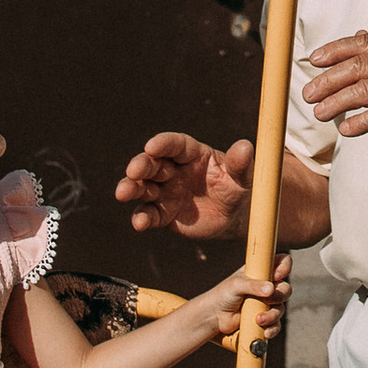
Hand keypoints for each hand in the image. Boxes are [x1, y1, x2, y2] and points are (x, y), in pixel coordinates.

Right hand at [116, 131, 252, 240]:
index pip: (175, 145)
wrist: (235, 217)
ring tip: (122, 193)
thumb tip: (245, 146)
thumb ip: (241, 164)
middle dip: (141, 165)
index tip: (152, 145)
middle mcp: (174, 170)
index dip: (163, 143)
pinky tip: (139, 223)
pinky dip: (142, 218)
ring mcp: (166, 192)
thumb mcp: (244, 177)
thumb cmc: (240, 188)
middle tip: (133, 171)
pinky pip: (149, 214)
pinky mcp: (163, 213)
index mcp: (193, 154)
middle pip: (153, 164)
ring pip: (144, 188)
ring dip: (132, 189)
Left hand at [197, 256, 292, 351]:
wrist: (214, 317)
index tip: (277, 276)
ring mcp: (267, 304)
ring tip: (258, 319)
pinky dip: (272, 328)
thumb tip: (270, 289)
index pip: (282, 262)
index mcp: (262, 272)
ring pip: (281, 308)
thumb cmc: (223, 295)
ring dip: (272, 315)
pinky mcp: (265, 319)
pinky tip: (265, 331)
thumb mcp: (237, 285)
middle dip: (280, 295)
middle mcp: (267, 287)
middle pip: (285, 288)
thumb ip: (254, 285)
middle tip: (268, 299)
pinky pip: (276, 324)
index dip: (284, 267)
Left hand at [300, 31, 367, 145]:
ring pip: (363, 91)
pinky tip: (346, 128)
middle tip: (308, 93)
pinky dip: (361, 122)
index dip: (334, 50)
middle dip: (328, 81)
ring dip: (337, 102)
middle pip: (356, 68)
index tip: (315, 60)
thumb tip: (360, 36)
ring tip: (320, 113)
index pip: (361, 44)